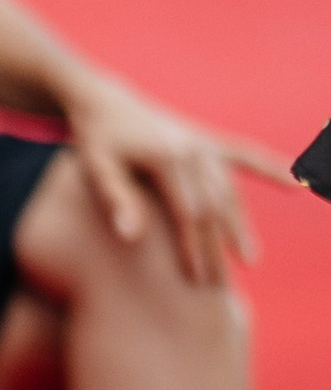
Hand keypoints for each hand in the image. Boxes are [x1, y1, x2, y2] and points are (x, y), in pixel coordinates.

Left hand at [62, 74, 283, 287]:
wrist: (106, 103)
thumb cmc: (96, 142)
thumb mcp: (96, 169)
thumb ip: (116, 200)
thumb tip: (132, 237)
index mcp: (167, 157)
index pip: (188, 213)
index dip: (193, 248)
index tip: (195, 279)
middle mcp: (193, 148)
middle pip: (214, 207)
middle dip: (217, 248)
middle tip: (219, 287)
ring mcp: (204, 143)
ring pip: (230, 190)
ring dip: (240, 225)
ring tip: (249, 259)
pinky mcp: (209, 141)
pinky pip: (245, 155)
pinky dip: (269, 167)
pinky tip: (294, 183)